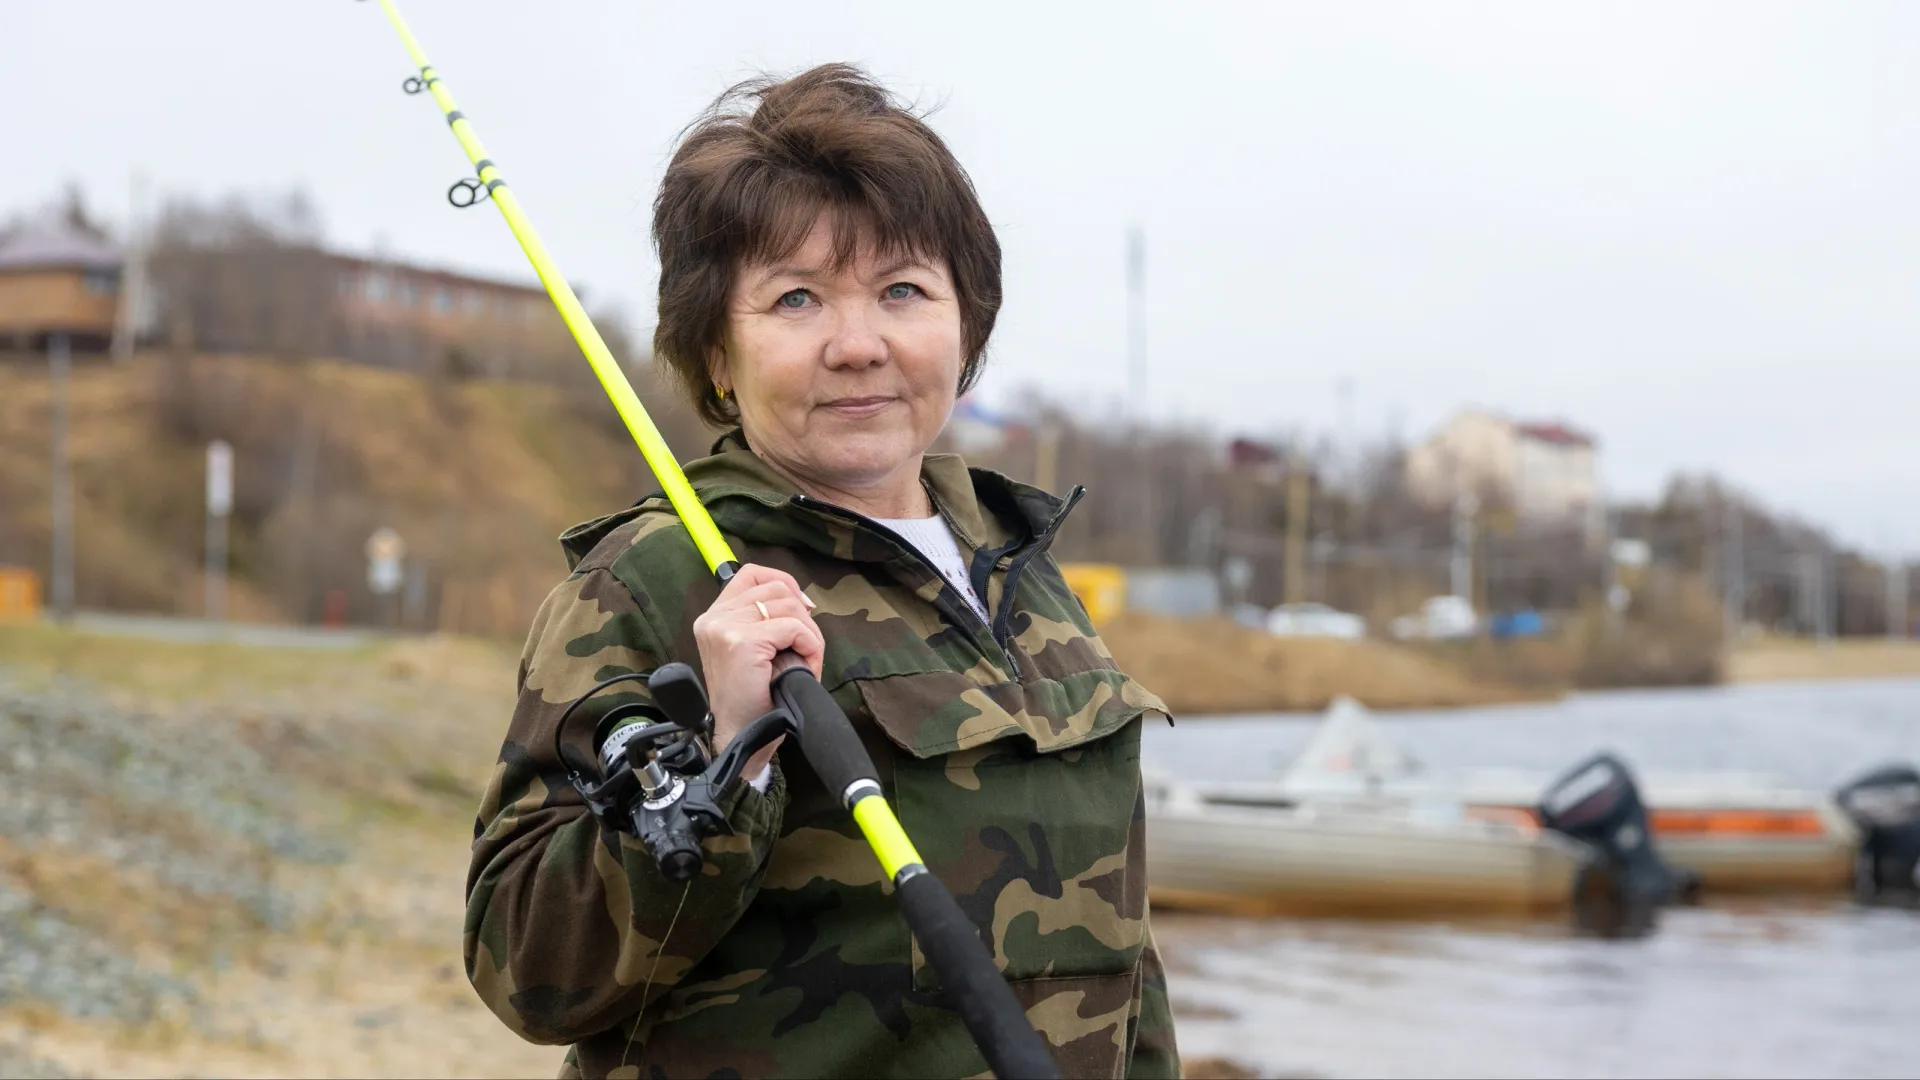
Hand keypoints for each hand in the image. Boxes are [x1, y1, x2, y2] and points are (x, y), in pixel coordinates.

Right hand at [691, 563, 823, 780]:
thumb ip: (763, 620)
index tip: (802, 607)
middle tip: (806, 645)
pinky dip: (810, 646)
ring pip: (789, 606)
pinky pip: (794, 628)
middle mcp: (714, 618)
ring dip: (809, 633)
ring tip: (805, 660)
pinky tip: (806, 666)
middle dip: (802, 613)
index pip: (751, 573)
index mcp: (713, 617)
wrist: (741, 736)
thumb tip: (802, 600)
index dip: (783, 582)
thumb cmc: (751, 699)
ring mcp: (726, 629)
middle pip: (775, 587)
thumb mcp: (750, 650)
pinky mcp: (743, 643)